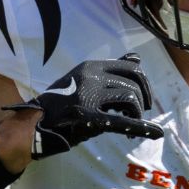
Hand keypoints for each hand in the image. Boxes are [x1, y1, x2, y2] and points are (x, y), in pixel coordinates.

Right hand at [3, 53, 162, 158]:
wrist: (33, 123)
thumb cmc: (62, 103)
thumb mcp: (84, 79)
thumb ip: (110, 70)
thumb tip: (137, 56)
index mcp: (91, 66)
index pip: (131, 67)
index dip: (143, 82)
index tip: (143, 97)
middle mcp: (91, 75)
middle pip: (134, 81)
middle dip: (143, 98)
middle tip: (141, 112)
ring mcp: (88, 95)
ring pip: (130, 98)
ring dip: (136, 114)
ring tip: (130, 124)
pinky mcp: (87, 116)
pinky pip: (122, 120)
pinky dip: (142, 127)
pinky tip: (155, 132)